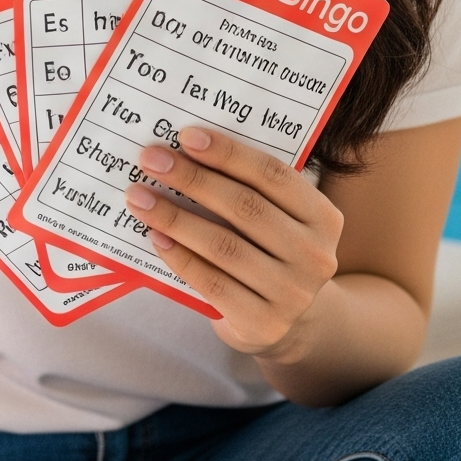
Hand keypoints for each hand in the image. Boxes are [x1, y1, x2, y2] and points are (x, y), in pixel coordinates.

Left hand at [125, 127, 343, 360]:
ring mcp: (293, 294)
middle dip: (192, 179)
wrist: (289, 321)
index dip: (228, 153)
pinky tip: (156, 237)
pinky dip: (180, 258)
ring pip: (225, 246)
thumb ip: (245, 186)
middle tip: (150, 160)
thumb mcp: (275, 217)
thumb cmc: (268, 250)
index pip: (273, 174)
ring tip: (138, 198)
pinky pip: (213, 284)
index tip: (185, 136)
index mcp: (322, 217)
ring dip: (175, 218)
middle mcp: (315, 255)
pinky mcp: (265, 324)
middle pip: (245, 207)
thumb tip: (182, 149)